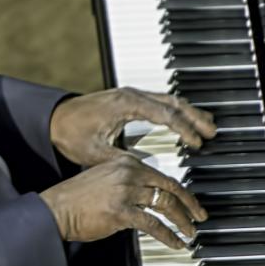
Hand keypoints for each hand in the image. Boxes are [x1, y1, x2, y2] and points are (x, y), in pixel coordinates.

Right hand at [39, 154, 207, 249]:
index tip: (190, 202)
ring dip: (182, 221)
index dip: (180, 190)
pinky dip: (168, 235)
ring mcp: (126, 192)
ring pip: (165, 205)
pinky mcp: (121, 212)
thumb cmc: (77, 198)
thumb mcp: (106, 178)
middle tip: (199, 216)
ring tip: (190, 232)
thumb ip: (128, 182)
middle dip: (189, 204)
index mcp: (126, 163)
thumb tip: (150, 197)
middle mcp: (129, 173)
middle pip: (170, 187)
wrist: (56, 209)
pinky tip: (176, 243)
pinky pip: (153, 224)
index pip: (162, 175)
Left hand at [49, 87, 216, 167]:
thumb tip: (146, 170)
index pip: (165, 114)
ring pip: (169, 99)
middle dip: (195, 117)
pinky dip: (176, 111)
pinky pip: (160, 101)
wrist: (53, 118)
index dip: (184, 128)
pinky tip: (185, 121)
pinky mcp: (129, 99)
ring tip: (206, 127)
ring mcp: (131, 95)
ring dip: (189, 112)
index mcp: (126, 103)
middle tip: (212, 132)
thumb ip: (122, 159)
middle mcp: (131, 95)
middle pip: (173, 102)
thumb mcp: (95, 152)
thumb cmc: (70, 133)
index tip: (197, 143)